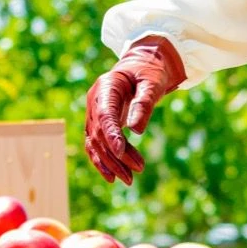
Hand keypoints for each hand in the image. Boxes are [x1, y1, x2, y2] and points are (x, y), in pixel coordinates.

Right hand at [84, 36, 185, 186]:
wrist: (143, 67)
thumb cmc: (150, 72)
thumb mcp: (152, 83)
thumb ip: (144, 103)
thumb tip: (136, 130)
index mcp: (106, 87)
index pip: (105, 114)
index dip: (111, 134)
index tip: (121, 153)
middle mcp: (95, 101)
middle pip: (100, 133)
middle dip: (116, 155)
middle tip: (136, 171)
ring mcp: (94, 113)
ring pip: (96, 143)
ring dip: (111, 163)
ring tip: (129, 179)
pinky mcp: (98, 123)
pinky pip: (95, 145)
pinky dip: (102, 161)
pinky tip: (113, 177)